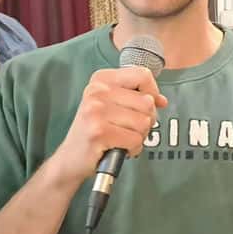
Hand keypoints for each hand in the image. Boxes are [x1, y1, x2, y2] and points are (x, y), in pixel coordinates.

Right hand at [53, 66, 168, 184]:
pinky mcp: (99, 132)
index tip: (147, 105)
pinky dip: (132, 149)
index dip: (152, 92)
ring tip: (121, 139)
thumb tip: (161, 100)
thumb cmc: (96, 131)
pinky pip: (135, 140)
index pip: (143, 75)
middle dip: (145, 121)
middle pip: (147, 102)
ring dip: (138, 137)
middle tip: (127, 129)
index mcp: (101, 79)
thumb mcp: (112, 105)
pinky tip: (118, 148)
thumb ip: (137, 97)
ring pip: (144, 123)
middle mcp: (97, 91)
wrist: (71, 158)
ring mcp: (96, 111)